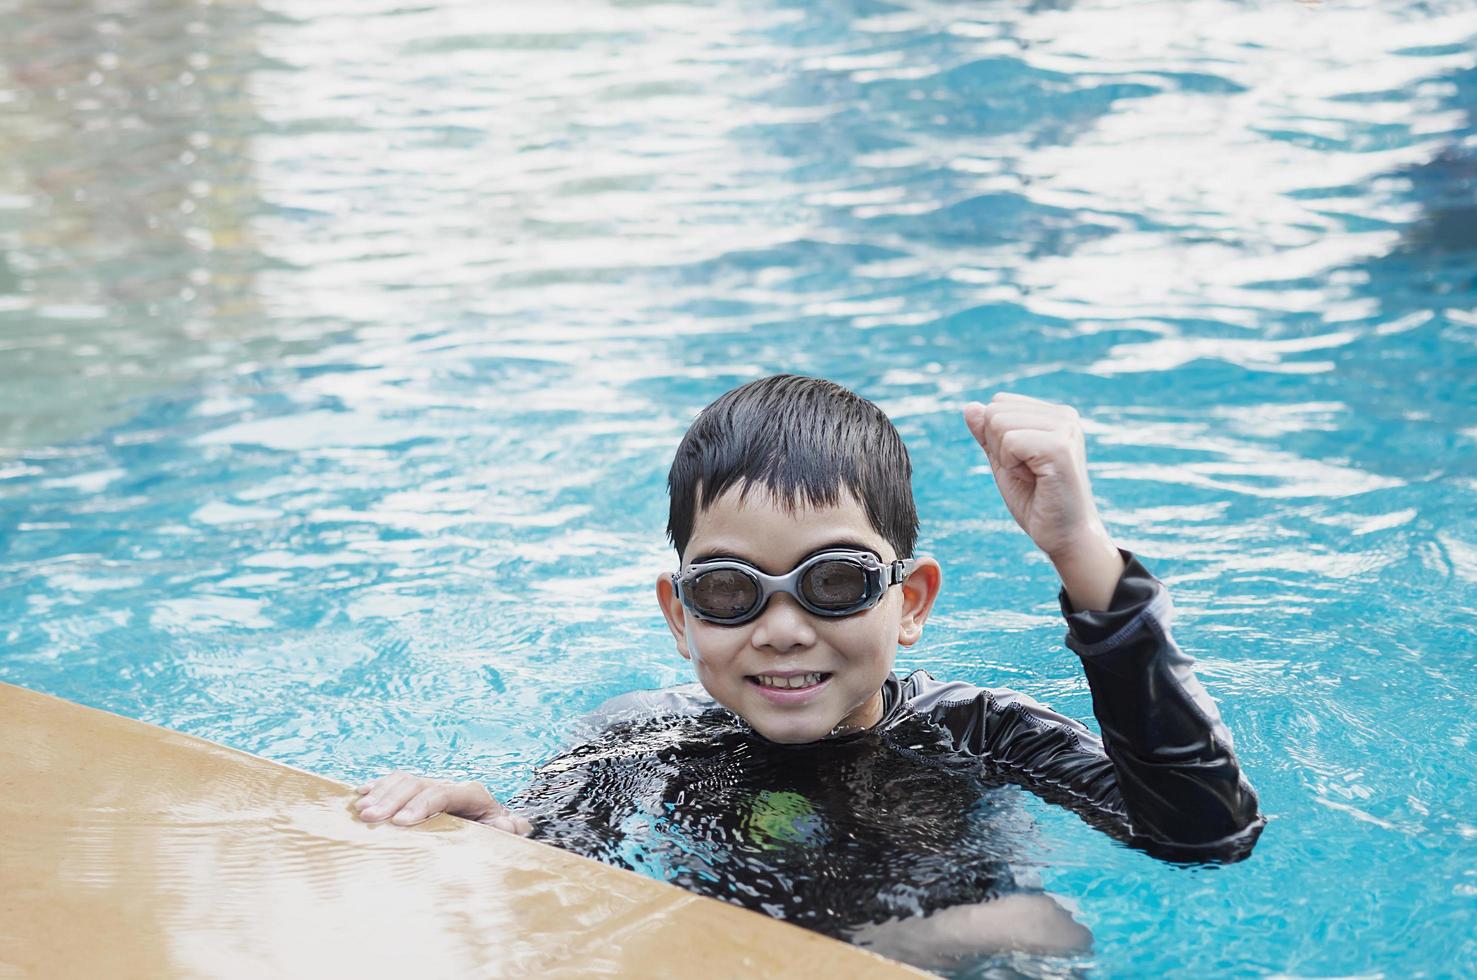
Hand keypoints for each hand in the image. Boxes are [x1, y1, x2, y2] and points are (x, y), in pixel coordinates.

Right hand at [353, 771, 532, 834]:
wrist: (493, 826)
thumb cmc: (496, 834)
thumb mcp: (505, 834)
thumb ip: (509, 830)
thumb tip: (512, 824)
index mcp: (471, 794)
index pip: (443, 794)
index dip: (422, 805)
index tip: (401, 822)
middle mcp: (449, 785)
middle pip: (418, 784)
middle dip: (392, 800)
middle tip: (370, 817)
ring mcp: (432, 786)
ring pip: (404, 781)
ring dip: (380, 793)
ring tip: (360, 810)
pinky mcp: (418, 792)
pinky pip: (395, 782)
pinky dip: (377, 786)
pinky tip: (359, 795)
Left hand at [963, 393, 1123, 609]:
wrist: (1064, 536)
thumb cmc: (1036, 501)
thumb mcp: (1003, 462)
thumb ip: (987, 434)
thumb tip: (969, 406)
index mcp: (1054, 414)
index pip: (998, 403)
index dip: (996, 439)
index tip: (1022, 463)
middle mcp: (1064, 415)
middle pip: (995, 411)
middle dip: (999, 448)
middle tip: (1028, 473)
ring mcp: (1065, 429)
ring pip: (999, 424)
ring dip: (1006, 459)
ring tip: (1033, 476)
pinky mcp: (1060, 447)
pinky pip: (1010, 442)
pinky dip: (1012, 466)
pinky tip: (1036, 480)